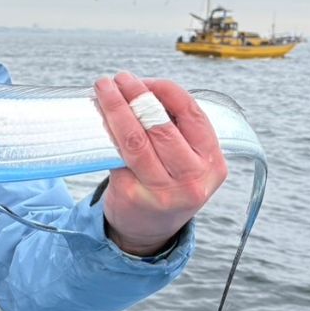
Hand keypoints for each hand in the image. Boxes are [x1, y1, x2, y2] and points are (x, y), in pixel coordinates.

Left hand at [93, 72, 226, 255]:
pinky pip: (115, 156)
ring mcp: (162, 191)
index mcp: (212, 163)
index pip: (193, 115)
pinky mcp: (132, 196)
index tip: (147, 80)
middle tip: (118, 78)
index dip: (167, 92)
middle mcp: (191, 179)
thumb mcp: (188, 162)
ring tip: (103, 89)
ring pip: (134, 140)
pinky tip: (98, 116)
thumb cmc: (169, 185)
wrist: (149, 231)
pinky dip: (105, 132)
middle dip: (136, 95)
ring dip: (115, 108)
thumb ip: (176, 130)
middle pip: (159, 126)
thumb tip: (140, 89)